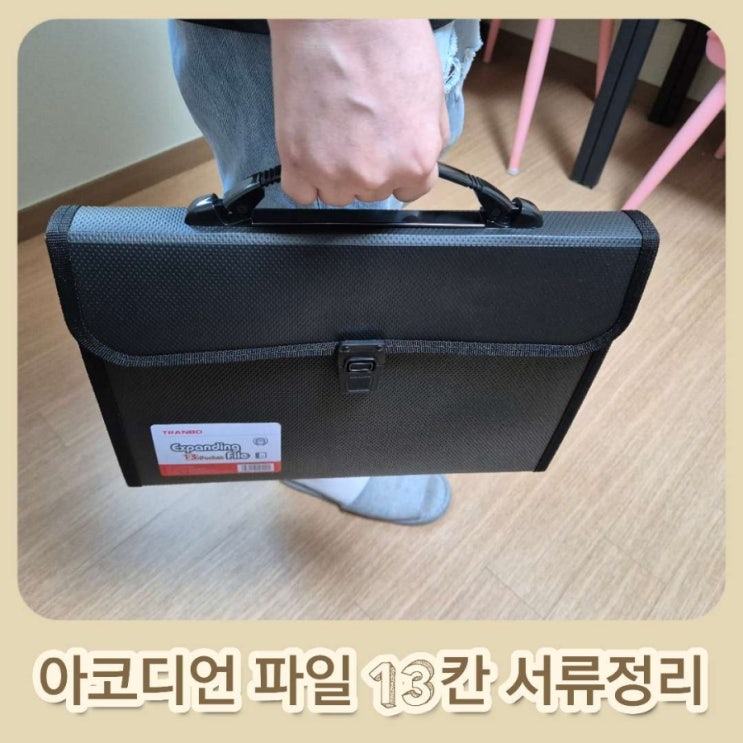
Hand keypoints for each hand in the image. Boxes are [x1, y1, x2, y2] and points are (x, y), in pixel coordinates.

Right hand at [268, 19, 448, 205]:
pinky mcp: (296, 161)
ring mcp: (333, 173)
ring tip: (332, 128)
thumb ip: (428, 139)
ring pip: (336, 194)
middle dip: (368, 165)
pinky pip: (300, 193)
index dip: (398, 168)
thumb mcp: (433, 93)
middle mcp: (375, 176)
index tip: (387, 151)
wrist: (338, 13)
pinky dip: (303, 178)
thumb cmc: (385, 38)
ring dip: (334, 172)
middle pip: (372, 192)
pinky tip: (309, 148)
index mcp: (415, 161)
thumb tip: (419, 160)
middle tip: (358, 124)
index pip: (410, 191)